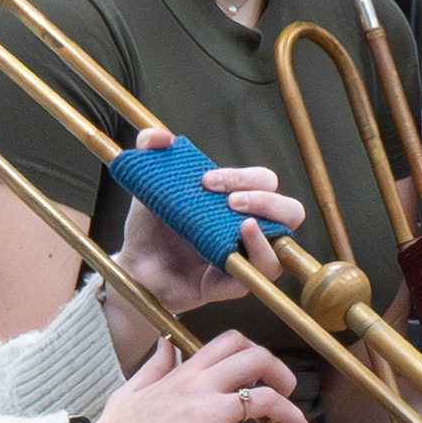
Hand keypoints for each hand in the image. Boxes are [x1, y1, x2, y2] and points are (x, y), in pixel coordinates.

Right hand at [98, 326, 322, 422]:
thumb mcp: (130, 389)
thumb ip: (154, 365)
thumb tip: (166, 344)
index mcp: (182, 373)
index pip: (230, 342)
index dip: (254, 351)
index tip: (259, 370)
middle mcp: (200, 387)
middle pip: (256, 359)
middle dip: (280, 372)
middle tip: (287, 392)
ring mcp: (207, 415)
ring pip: (266, 398)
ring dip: (291, 411)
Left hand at [115, 158, 300, 312]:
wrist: (132, 265)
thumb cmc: (150, 227)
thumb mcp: (150, 184)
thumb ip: (150, 151)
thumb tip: (158, 137)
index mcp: (237, 203)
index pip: (264, 183)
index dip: (242, 177)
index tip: (207, 181)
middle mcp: (247, 230)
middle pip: (289, 211)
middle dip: (266, 200)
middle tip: (232, 201)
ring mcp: (242, 258)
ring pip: (282, 247)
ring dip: (266, 231)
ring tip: (242, 221)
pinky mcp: (230, 286)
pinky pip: (256, 276)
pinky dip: (255, 258)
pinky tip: (237, 245)